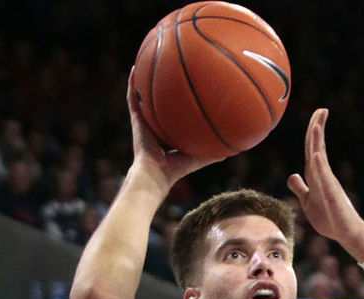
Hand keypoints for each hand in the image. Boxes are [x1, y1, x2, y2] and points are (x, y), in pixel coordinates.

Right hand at [127, 67, 223, 191]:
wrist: (156, 174)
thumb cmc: (175, 170)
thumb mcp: (196, 158)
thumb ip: (210, 154)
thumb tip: (230, 152)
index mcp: (165, 135)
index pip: (169, 116)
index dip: (173, 105)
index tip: (180, 91)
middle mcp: (152, 126)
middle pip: (155, 103)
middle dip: (158, 88)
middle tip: (164, 69)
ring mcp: (143, 122)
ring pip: (141, 96)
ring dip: (142, 79)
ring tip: (145, 59)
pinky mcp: (136, 120)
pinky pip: (133, 98)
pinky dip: (133, 83)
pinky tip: (136, 67)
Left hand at [287, 109, 363, 257]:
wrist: (345, 233)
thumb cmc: (329, 218)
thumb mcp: (308, 201)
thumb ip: (300, 188)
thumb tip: (292, 175)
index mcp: (317, 176)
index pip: (312, 149)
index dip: (312, 133)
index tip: (317, 115)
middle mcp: (324, 176)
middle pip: (317, 148)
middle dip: (317, 128)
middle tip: (321, 109)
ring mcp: (328, 184)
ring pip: (321, 160)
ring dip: (318, 142)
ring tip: (316, 125)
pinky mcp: (332, 195)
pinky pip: (324, 179)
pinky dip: (320, 167)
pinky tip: (316, 155)